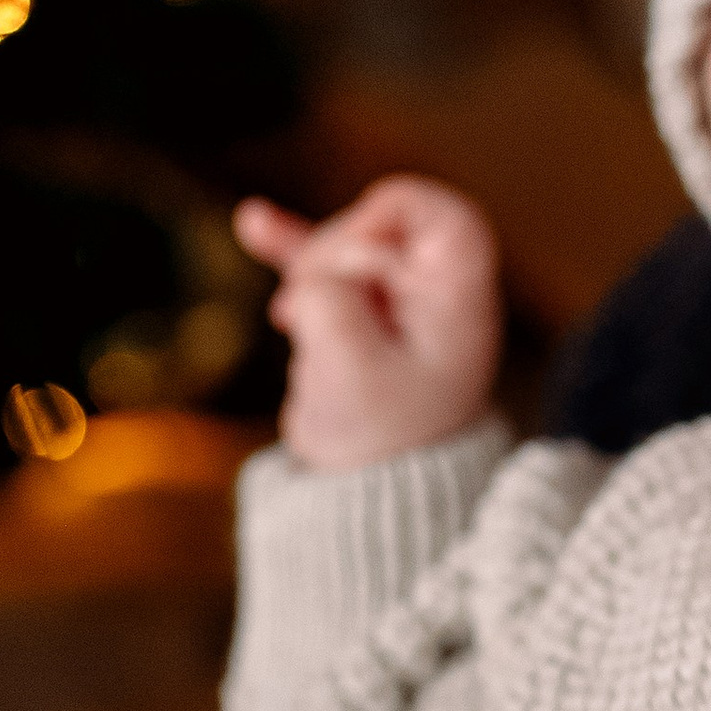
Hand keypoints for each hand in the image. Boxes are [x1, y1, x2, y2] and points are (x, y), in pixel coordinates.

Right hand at [237, 177, 504, 470]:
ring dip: (305, 270)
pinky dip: (289, 247)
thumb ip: (329, 300)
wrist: (370, 496)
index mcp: (456, 301)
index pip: (440, 214)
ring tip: (288, 319)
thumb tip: (312, 276)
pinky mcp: (355, 314)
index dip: (387, 215)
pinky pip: (322, 267)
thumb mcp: (350, 370)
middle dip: (331, 258)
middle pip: (376, 229)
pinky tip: (254, 221)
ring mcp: (394, 301)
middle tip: (305, 312)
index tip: (355, 260)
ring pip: (342, 248)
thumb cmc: (379, 440)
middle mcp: (434, 293)